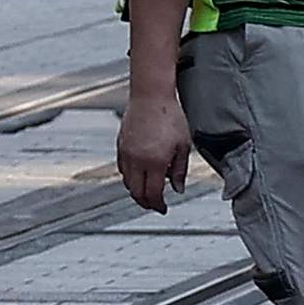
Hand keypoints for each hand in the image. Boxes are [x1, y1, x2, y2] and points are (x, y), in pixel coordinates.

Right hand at [113, 89, 189, 211]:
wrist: (150, 95)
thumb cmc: (170, 116)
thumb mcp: (183, 144)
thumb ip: (180, 170)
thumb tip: (178, 189)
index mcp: (155, 161)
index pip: (153, 194)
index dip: (158, 205)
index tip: (163, 209)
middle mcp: (137, 160)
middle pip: (137, 193)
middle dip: (146, 202)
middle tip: (156, 204)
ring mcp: (126, 153)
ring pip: (127, 182)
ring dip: (137, 190)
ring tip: (149, 190)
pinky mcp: (120, 146)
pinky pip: (122, 169)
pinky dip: (130, 177)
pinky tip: (140, 174)